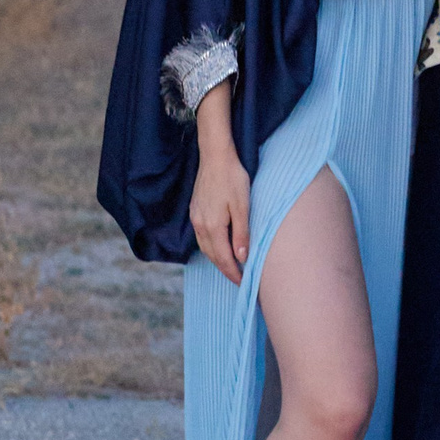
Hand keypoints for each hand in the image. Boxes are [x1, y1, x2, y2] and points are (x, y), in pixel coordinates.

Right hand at [190, 87, 251, 282]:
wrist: (215, 156)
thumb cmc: (233, 178)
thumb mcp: (243, 206)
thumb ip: (241, 233)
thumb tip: (242, 258)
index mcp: (212, 226)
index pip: (223, 258)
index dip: (233, 272)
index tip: (244, 283)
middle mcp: (200, 225)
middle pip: (212, 256)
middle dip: (225, 269)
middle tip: (239, 280)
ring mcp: (195, 218)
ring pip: (205, 247)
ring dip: (218, 259)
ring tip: (232, 267)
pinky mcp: (195, 211)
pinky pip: (202, 237)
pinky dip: (211, 247)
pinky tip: (220, 247)